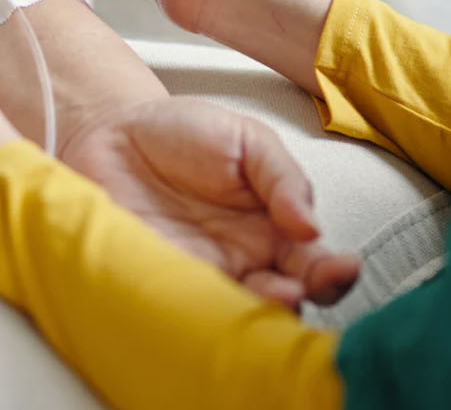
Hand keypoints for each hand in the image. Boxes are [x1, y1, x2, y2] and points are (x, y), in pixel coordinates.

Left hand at [61, 96, 359, 307]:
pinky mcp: (157, 286)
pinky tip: (207, 300)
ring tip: (262, 295)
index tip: (340, 266)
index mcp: (275, 229)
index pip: (315, 264)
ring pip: (238, 316)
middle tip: (297, 288)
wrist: (110, 132)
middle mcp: (244, 264)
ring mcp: (201, 279)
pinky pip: (184, 311)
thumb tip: (310, 226)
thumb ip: (282, 176)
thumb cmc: (182, 132)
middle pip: (285, 302)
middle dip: (300, 302)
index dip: (334, 272)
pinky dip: (200, 315)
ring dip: (254, 314)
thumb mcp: (246, 138)